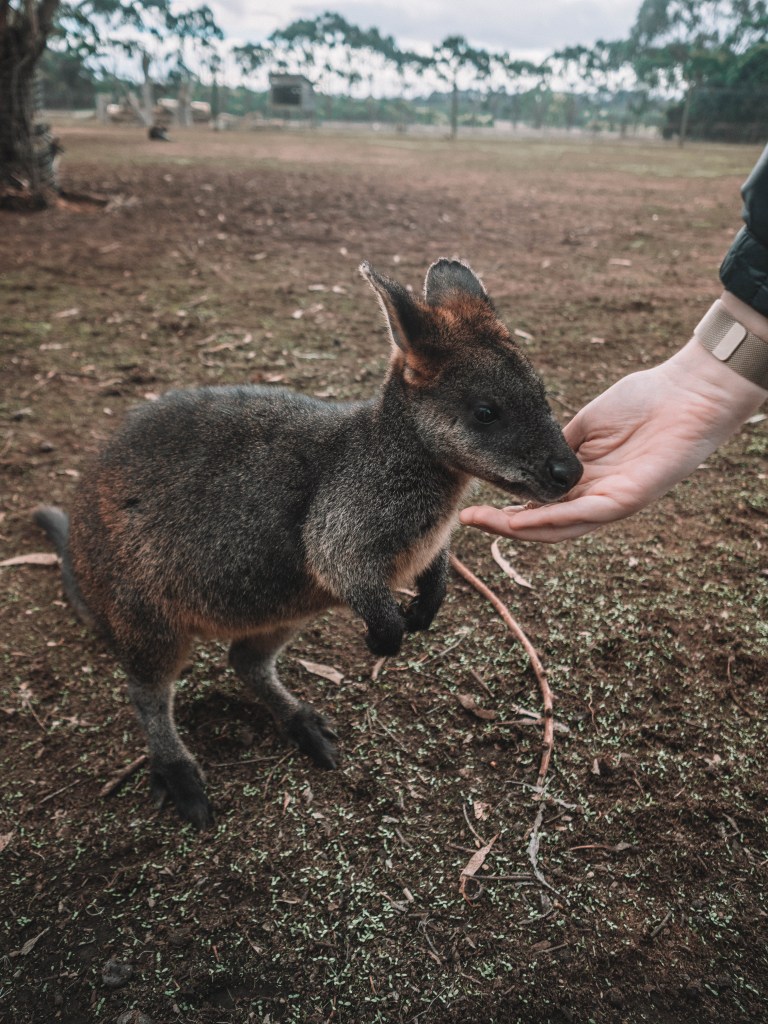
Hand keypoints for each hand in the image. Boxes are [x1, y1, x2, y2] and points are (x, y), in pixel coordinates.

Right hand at [460, 332, 767, 542]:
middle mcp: (596, 498)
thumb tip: (526, 458)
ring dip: (518, 528)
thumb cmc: (643, 402)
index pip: (540, 504)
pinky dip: (550, 519)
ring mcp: (611, 502)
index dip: (507, 509)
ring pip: (558, 527)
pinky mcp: (627, 500)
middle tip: (467, 521)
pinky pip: (583, 515)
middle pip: (543, 523)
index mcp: (585, 481)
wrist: (686, 392)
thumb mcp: (585, 425)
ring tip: (484, 524)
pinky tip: (521, 517)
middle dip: (502, 525)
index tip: (474, 506)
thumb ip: (556, 447)